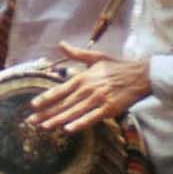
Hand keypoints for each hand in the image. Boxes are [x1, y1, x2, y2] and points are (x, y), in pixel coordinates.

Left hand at [28, 43, 151, 132]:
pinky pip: (92, 118)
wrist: (141, 75)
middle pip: (63, 104)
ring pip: (74, 112)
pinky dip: (80, 123)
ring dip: (57, 120)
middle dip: (46, 113)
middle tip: (31, 121)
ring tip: (43, 127)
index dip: (45, 98)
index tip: (33, 105)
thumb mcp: (96, 57)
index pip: (59, 90)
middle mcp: (87, 89)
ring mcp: (98, 100)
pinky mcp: (109, 109)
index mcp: (83, 77)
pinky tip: (68, 129)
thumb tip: (61, 44)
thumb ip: (76, 53)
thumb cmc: (117, 66)